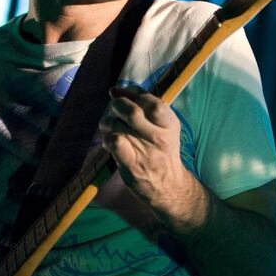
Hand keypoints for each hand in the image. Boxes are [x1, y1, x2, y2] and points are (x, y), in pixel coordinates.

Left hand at [98, 86, 195, 211]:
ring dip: (108, 122)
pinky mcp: (131, 165)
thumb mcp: (163, 125)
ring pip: (117, 125)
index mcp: (169, 123)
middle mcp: (159, 137)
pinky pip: (113, 142)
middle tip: (114, 108)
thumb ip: (143, 104)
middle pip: (131, 112)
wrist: (167, 185)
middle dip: (117, 105)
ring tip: (110, 127)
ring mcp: (145, 151)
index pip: (150, 101)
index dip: (132, 94)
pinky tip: (109, 141)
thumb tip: (115, 89)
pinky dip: (107, 138)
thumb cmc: (161, 150)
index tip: (125, 95)